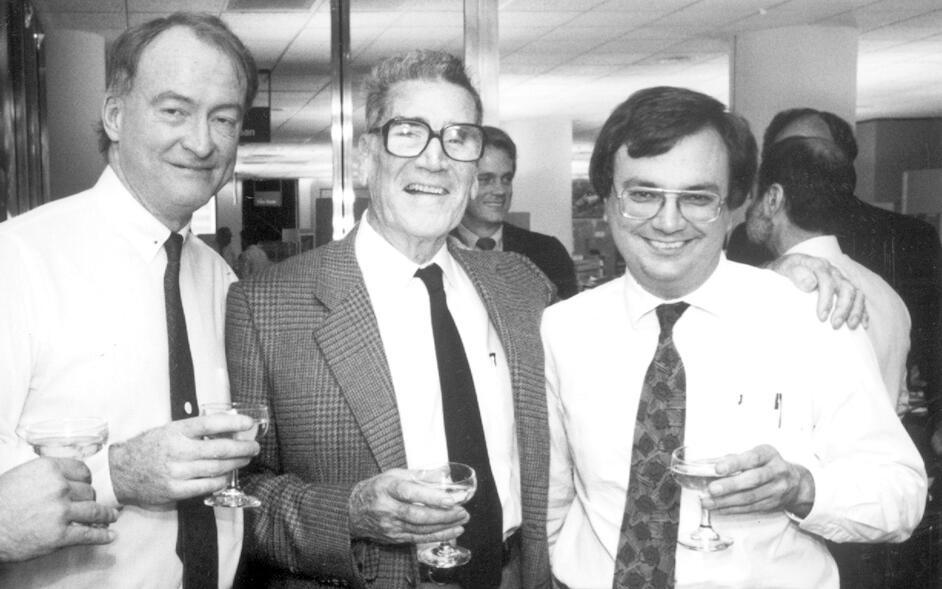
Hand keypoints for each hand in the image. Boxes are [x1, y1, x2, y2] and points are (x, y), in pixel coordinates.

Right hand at [0, 458, 118, 561]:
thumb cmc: (0, 501)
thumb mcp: (23, 475)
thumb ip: (47, 474)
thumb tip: (66, 477)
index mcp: (50, 469)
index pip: (82, 471)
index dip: (86, 480)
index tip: (88, 486)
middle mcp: (59, 487)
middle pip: (88, 491)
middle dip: (89, 499)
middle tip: (91, 505)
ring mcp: (61, 512)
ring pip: (94, 511)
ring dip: (106, 515)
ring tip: (112, 517)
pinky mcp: (60, 535)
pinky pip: (89, 535)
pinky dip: (102, 536)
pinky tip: (110, 536)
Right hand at [109, 414, 259, 505]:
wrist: (120, 472)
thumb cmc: (148, 447)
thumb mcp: (168, 430)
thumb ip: (193, 430)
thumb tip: (225, 426)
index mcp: (176, 431)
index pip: (211, 423)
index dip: (233, 423)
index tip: (249, 423)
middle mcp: (178, 450)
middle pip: (220, 448)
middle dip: (242, 447)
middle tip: (254, 446)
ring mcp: (177, 472)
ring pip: (217, 468)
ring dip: (236, 463)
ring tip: (246, 459)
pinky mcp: (175, 490)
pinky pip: (206, 486)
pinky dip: (221, 480)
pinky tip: (227, 475)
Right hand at [348, 469, 468, 544]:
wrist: (353, 511)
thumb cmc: (377, 489)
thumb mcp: (395, 474)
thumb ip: (420, 475)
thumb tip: (445, 473)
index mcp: (387, 488)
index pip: (410, 493)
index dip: (431, 497)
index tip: (450, 499)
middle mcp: (387, 508)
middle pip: (418, 515)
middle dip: (443, 515)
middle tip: (462, 511)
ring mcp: (390, 526)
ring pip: (420, 529)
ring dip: (445, 526)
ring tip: (462, 520)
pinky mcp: (394, 537)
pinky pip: (419, 539)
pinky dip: (437, 536)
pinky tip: (452, 531)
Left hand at [700, 444, 814, 517]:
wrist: (795, 482)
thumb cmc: (767, 465)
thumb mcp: (756, 455)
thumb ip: (734, 458)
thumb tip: (707, 464)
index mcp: (769, 454)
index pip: (752, 458)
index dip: (734, 463)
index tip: (717, 468)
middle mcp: (776, 471)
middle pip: (753, 480)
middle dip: (730, 485)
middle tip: (712, 489)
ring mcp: (776, 489)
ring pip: (750, 497)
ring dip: (726, 501)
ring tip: (709, 501)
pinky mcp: (772, 504)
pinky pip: (750, 508)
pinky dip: (732, 508)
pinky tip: (719, 508)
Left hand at [767, 253, 867, 328]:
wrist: (789, 266)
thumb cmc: (785, 271)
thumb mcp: (783, 268)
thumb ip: (795, 274)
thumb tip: (811, 284)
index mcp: (818, 265)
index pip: (826, 281)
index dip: (825, 300)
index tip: (821, 317)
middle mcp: (833, 271)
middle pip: (846, 287)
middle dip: (842, 308)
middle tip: (834, 325)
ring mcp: (841, 279)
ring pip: (856, 293)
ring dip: (855, 310)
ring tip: (850, 326)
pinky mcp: (845, 287)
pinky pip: (859, 299)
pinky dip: (863, 312)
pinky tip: (862, 325)